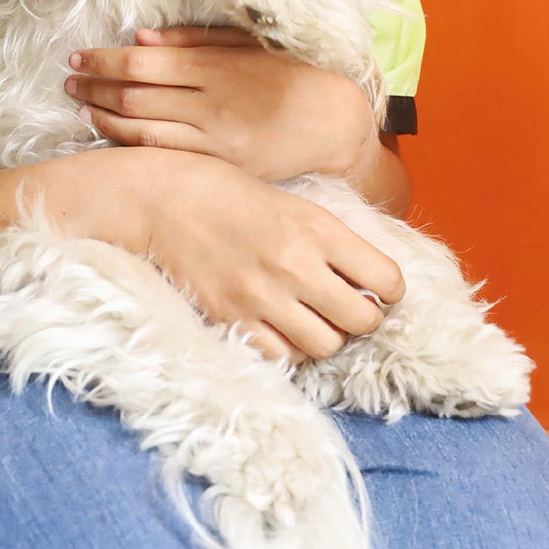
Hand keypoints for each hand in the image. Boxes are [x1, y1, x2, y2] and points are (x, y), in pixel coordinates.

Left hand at [63, 25, 380, 183]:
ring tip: (80, 102)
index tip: (78, 56)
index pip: (143, 63)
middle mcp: (210, 105)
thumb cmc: (293, 76)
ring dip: (103, 114)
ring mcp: (213, 141)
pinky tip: (108, 130)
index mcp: (217, 69)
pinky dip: (128, 141)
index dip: (103, 59)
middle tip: (68, 77)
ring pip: (142, 128)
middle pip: (134, 95)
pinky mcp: (218, 167)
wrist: (335, 126)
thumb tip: (141, 38)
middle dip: (94, 84)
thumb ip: (195, 41)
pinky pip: (162, 154)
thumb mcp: (249, 46)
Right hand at [90, 147, 404, 365]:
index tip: (379, 288)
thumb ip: (330, 239)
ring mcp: (263, 296)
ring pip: (326, 346)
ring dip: (327, 336)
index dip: (389, 289)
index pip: (386, 279)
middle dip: (364, 318)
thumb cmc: (226, 192)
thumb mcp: (291, 201)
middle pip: (363, 321)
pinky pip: (282, 357)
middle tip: (348, 307)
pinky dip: (290, 348)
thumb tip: (368, 276)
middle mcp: (296, 264)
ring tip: (314, 318)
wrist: (159, 199)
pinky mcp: (232, 319)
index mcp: (317, 227)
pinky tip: (282, 327)